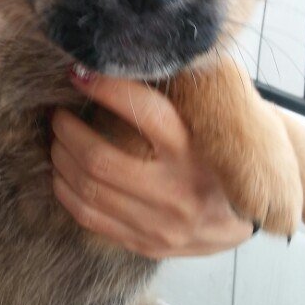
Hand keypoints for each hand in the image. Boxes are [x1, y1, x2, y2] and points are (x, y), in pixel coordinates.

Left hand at [51, 70, 254, 258]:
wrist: (247, 218)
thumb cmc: (224, 158)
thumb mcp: (216, 125)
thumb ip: (180, 99)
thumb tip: (129, 61)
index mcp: (197, 152)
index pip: (144, 112)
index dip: (105, 88)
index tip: (80, 73)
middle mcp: (178, 191)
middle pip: (100, 160)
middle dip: (67, 132)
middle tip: (58, 115)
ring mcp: (161, 224)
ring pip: (89, 190)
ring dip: (62, 160)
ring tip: (56, 141)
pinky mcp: (147, 244)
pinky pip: (90, 218)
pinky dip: (66, 192)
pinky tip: (62, 174)